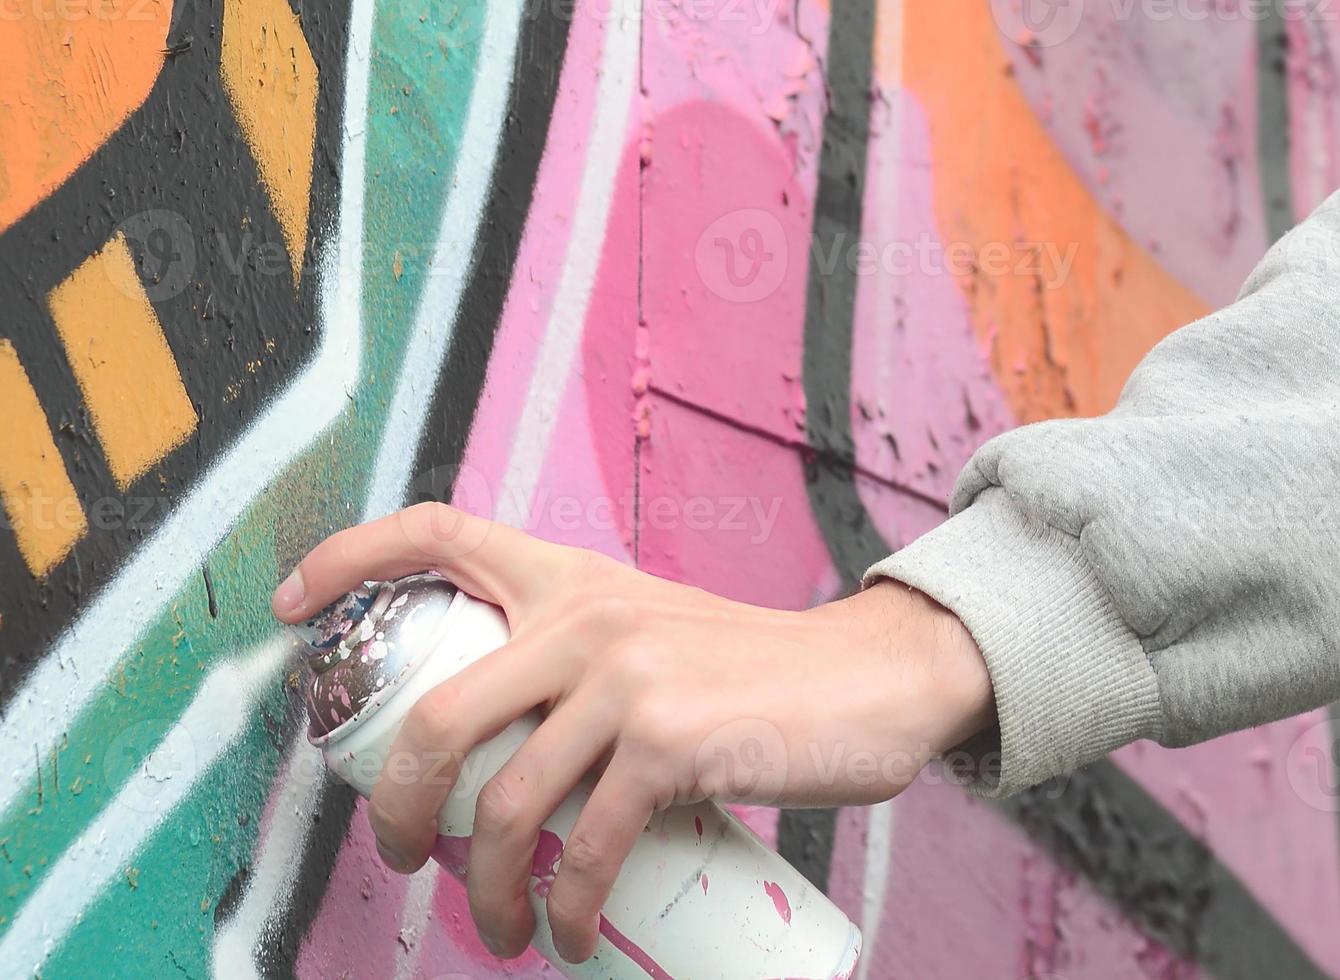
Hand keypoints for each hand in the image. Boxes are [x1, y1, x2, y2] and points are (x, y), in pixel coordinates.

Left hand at [272, 502, 994, 963]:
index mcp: (574, 579)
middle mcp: (589, 614)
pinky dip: (563, 909)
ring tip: (495, 930)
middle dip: (392, 806)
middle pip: (440, 716)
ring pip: (505, 804)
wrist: (866, 679)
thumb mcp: (652, 637)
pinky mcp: (671, 741)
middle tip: (398, 856)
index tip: (296, 605)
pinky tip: (564, 935)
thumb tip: (500, 760)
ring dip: (483, 892)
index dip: (352, 556)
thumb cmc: (751, 677)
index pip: (442, 529)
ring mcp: (627, 677)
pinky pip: (586, 846)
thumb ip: (578, 666)